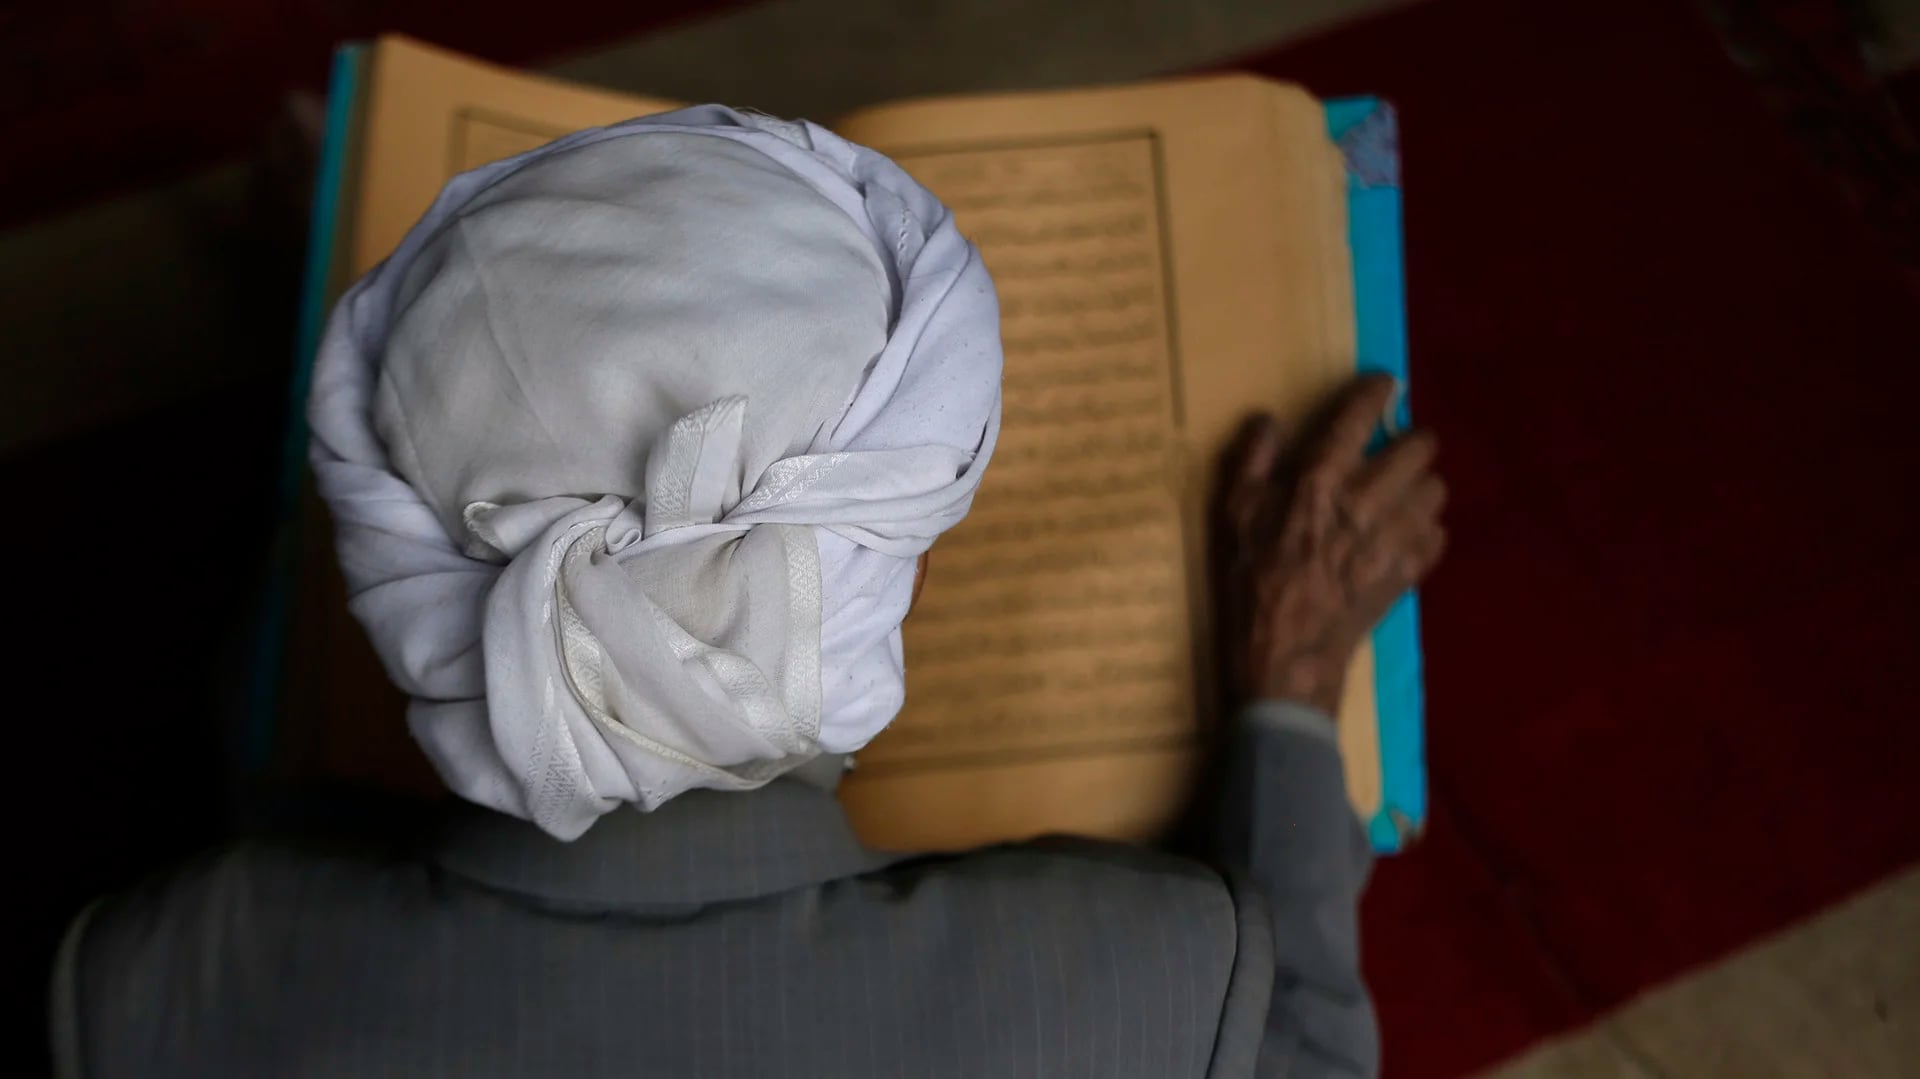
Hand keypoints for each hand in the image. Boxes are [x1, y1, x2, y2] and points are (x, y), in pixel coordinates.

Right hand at [1216, 375, 1445, 715]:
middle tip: (1394, 450)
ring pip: (1437, 488)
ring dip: (1420, 486)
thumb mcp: (1233, 516)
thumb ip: (1251, 460)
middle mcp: (1368, 498)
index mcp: (1321, 477)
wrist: (1286, 655)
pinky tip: (1402, 538)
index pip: (1361, 414)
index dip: (1377, 391)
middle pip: (1421, 446)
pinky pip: (1439, 533)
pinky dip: (1425, 530)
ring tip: (1400, 495)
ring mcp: (1397, 536)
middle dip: (1410, 442)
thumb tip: (1267, 420)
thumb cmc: (1253, 582)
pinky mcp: (1411, 570)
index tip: (1382, 386)